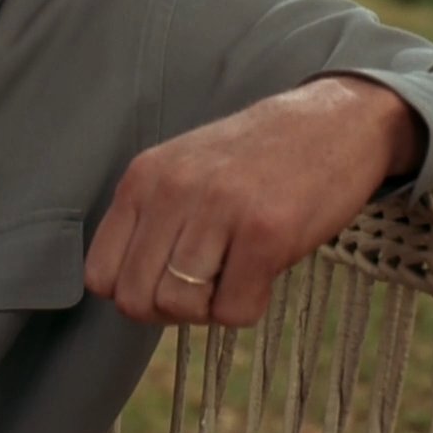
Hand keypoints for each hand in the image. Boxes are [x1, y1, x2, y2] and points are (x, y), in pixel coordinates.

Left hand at [83, 76, 423, 327]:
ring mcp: (220, 208)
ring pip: (180, 307)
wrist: (333, 121)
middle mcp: (173, 190)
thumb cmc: (257, 157)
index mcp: (144, 177)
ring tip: (236, 275)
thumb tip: (127, 294)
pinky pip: (233, 309)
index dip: (132, 294)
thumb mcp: (183, 170)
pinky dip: (248, 306)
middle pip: (135, 299)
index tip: (166, 282)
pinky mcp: (267, 231)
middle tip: (206, 286)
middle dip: (169, 311)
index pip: (98, 275)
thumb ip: (150, 220)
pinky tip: (264, 274)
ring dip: (211, 308)